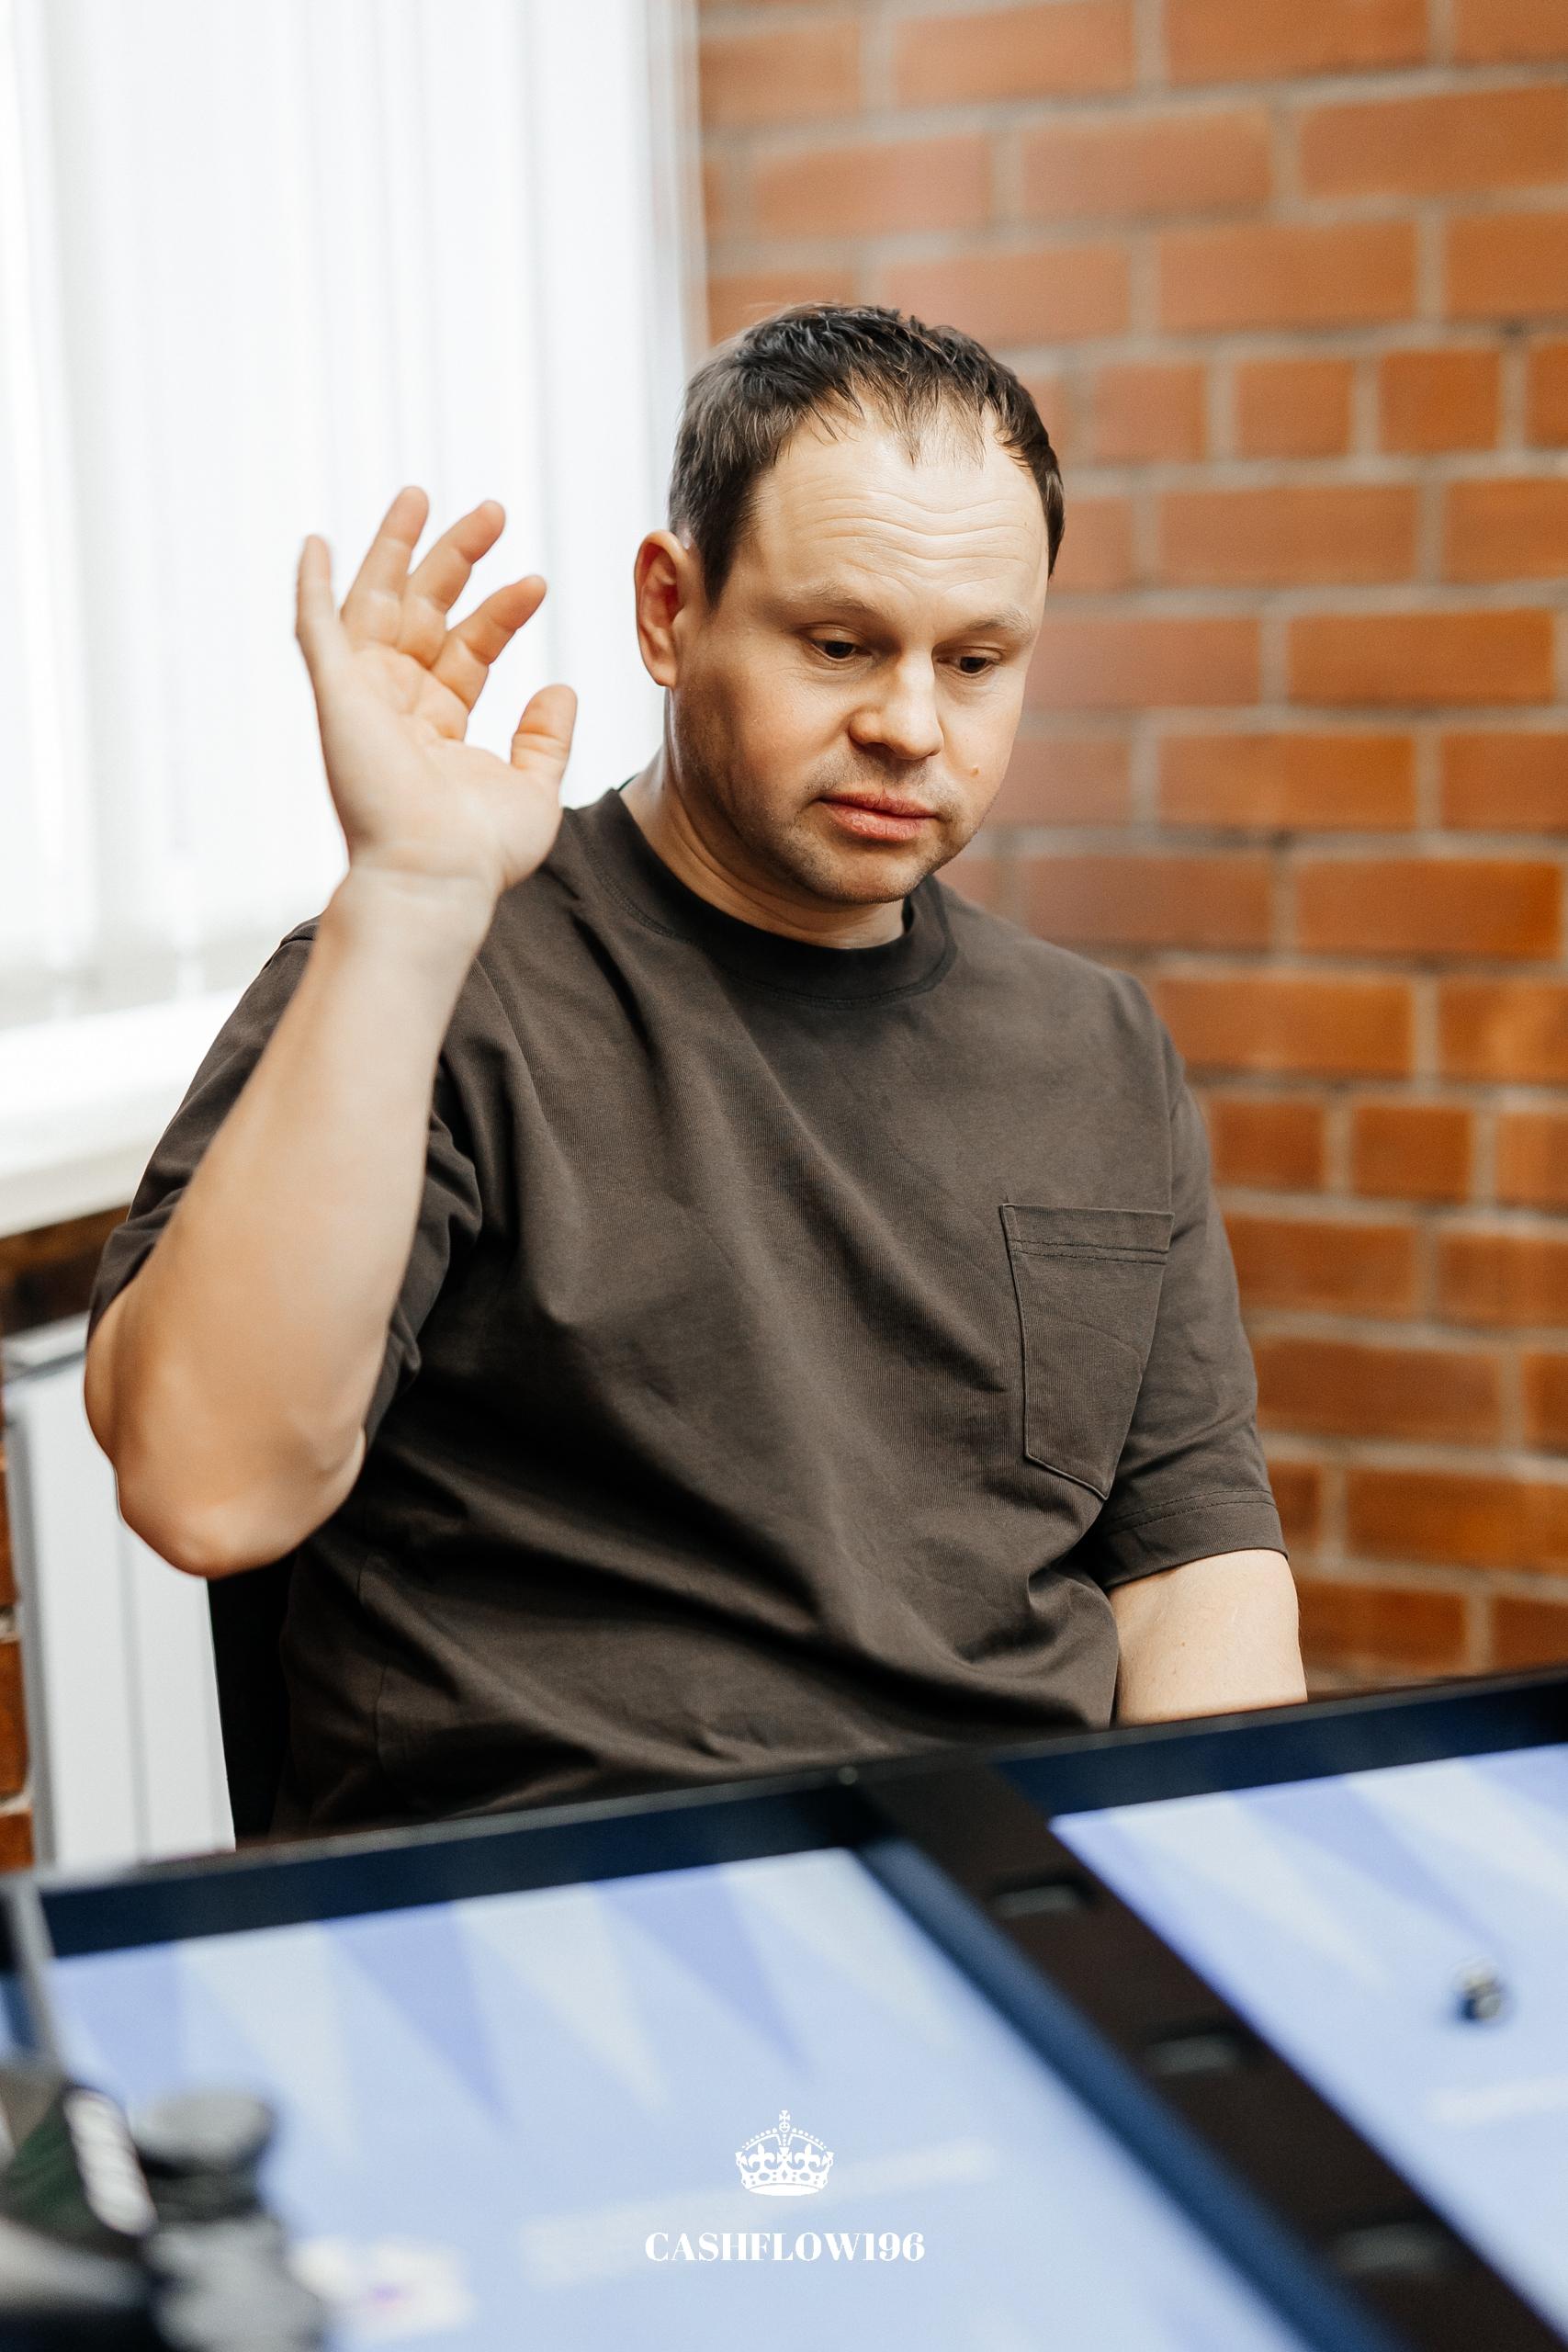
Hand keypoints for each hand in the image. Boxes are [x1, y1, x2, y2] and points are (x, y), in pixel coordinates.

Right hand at [294, 486, 576, 908]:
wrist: (438, 875)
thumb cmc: (480, 850)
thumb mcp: (533, 789)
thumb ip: (545, 739)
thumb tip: (559, 688)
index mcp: (437, 726)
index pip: (468, 649)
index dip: (501, 612)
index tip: (536, 582)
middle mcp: (396, 705)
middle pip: (422, 612)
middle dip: (454, 558)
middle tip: (492, 511)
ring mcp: (362, 697)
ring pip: (374, 603)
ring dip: (394, 548)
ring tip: (421, 495)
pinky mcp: (335, 694)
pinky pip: (315, 629)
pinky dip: (310, 584)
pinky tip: (315, 541)